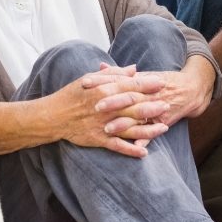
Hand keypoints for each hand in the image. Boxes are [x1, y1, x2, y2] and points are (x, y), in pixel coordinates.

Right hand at [49, 70, 170, 157]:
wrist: (54, 116)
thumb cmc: (72, 94)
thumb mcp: (91, 78)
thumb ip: (114, 73)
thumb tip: (134, 69)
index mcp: (104, 90)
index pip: (131, 86)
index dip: (148, 85)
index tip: (162, 83)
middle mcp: (106, 108)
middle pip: (135, 107)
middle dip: (153, 106)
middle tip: (168, 105)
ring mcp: (103, 125)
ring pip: (130, 128)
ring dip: (148, 129)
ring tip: (164, 128)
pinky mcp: (99, 139)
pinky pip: (118, 146)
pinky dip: (131, 150)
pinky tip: (144, 152)